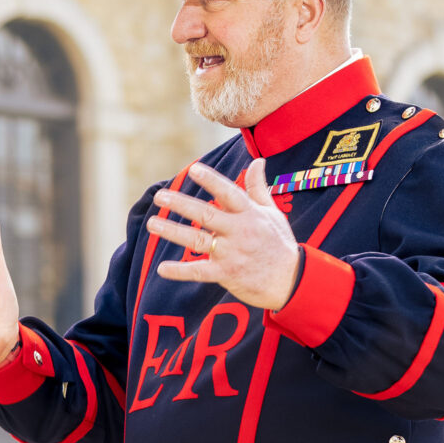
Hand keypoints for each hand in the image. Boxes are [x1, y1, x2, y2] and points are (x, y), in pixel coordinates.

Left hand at [146, 161, 300, 310]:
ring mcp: (232, 254)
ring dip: (173, 232)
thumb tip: (258, 161)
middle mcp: (240, 231)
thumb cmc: (279, 243)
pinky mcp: (226, 274)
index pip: (229, 193)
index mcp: (251, 214)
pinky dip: (180, 271)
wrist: (292, 281)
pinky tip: (161, 269)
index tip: (193, 170)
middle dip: (181, 204)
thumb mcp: (272, 213)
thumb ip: (259, 188)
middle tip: (160, 196)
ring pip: (198, 240)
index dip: (212, 181)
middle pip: (207, 215)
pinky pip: (199, 272)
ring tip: (152, 224)